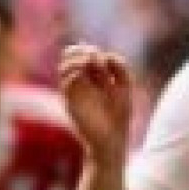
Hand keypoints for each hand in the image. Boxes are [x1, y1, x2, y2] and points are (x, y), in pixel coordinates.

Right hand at [58, 44, 135, 160]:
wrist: (111, 141)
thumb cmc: (119, 116)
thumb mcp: (125, 86)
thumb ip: (118, 66)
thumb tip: (102, 53)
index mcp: (93, 78)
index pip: (82, 54)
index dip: (87, 49)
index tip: (101, 54)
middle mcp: (81, 83)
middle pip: (70, 57)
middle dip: (80, 51)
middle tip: (93, 54)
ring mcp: (74, 92)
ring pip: (64, 67)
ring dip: (76, 59)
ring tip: (90, 60)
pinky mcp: (70, 102)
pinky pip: (65, 82)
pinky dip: (73, 72)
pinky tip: (84, 72)